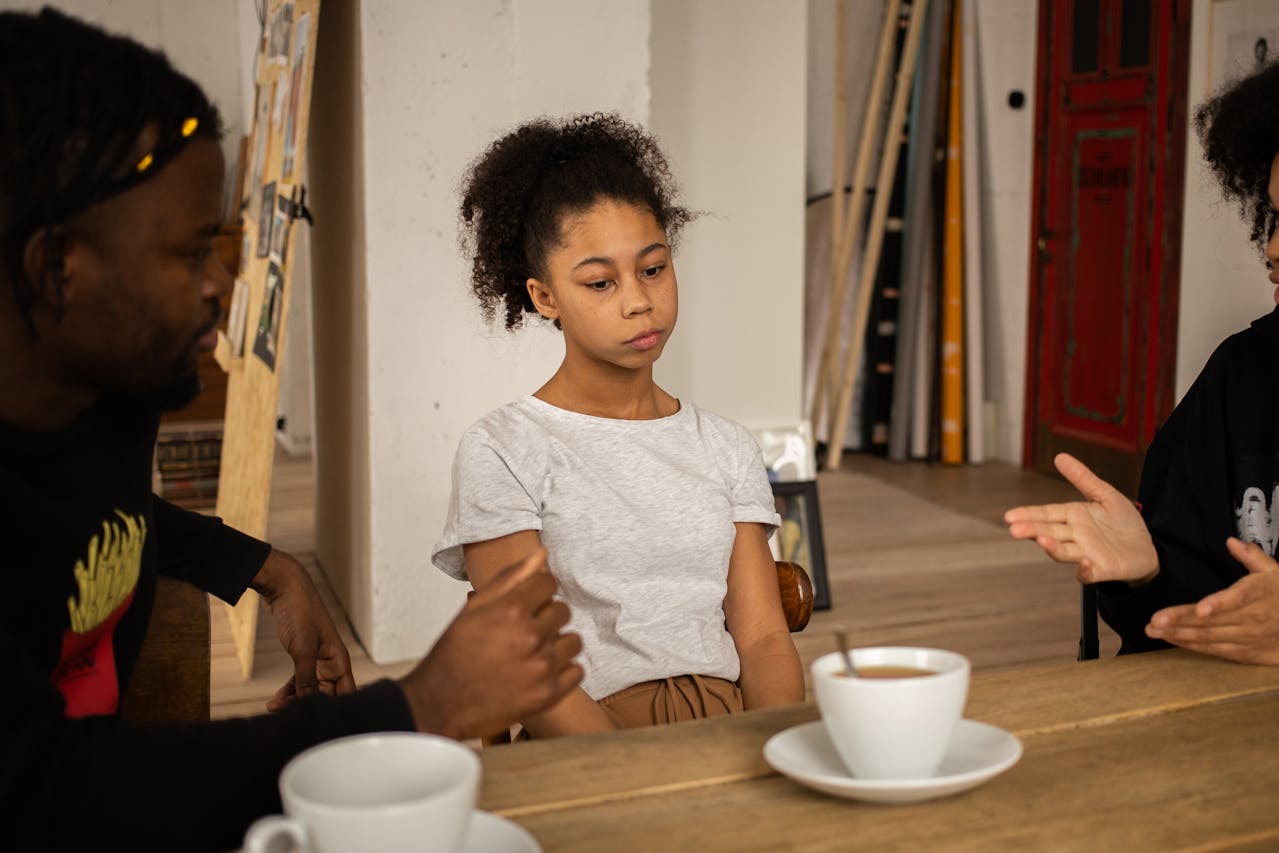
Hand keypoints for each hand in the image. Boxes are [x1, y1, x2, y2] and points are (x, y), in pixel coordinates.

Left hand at [251, 550, 356, 709]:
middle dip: (309, 707)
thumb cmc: (299, 612)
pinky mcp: (302, 656)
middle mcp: (331, 662)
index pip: (346, 693)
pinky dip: (289, 691)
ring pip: (310, 689)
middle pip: (326, 694)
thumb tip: (309, 704)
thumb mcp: (302, 648)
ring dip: (294, 701)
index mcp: (338, 659)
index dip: (338, 710)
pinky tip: (275, 701)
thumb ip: (306, 678)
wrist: (283, 587)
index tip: (321, 726)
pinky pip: (299, 680)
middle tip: (286, 717)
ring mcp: (317, 659)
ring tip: (274, 710)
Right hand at [399, 549, 582, 739]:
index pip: (548, 583)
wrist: (440, 703)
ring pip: (573, 641)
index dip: (538, 591)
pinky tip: (543, 671)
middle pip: (563, 611)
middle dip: (547, 617)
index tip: (528, 603)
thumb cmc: (455, 653)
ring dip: (558, 644)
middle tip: (526, 631)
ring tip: (535, 652)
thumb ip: (511, 578)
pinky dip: (564, 671)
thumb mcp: (474, 608)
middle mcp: (529, 637)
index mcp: (509, 611)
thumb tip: (542, 553)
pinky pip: (577, 671)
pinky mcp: (548, 694)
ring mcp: (541, 668)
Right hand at [1004, 452, 1158, 584]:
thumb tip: (1059, 456)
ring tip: (1042, 540)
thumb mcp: (1105, 495)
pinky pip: (1089, 574)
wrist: (1149, 547)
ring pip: (1063, 552)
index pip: (1046, 514)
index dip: (1028, 514)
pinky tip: (1085, 562)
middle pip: (1049, 532)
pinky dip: (1085, 571)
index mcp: (1073, 516)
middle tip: (1014, 530)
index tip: (1010, 516)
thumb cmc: (1123, 521)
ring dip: (1052, 547)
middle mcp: (1075, 536)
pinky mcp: (1102, 570)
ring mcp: (1086, 554)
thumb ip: (1083, 478)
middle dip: (1031, 531)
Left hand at [1145, 537, 1278, 664]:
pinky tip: (1170, 638)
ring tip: (1153, 629)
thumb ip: (1252, 557)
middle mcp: (1254, 618)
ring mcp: (1249, 637)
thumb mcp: (1274, 572)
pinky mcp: (1245, 653)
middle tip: (1155, 620)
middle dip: (1182, 620)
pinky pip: (1214, 650)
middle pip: (1214, 621)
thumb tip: (1231, 541)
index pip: (1238, 598)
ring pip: (1210, 637)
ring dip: (1179, 634)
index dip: (1219, 604)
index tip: (1201, 609)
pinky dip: (1191, 645)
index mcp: (1260, 593)